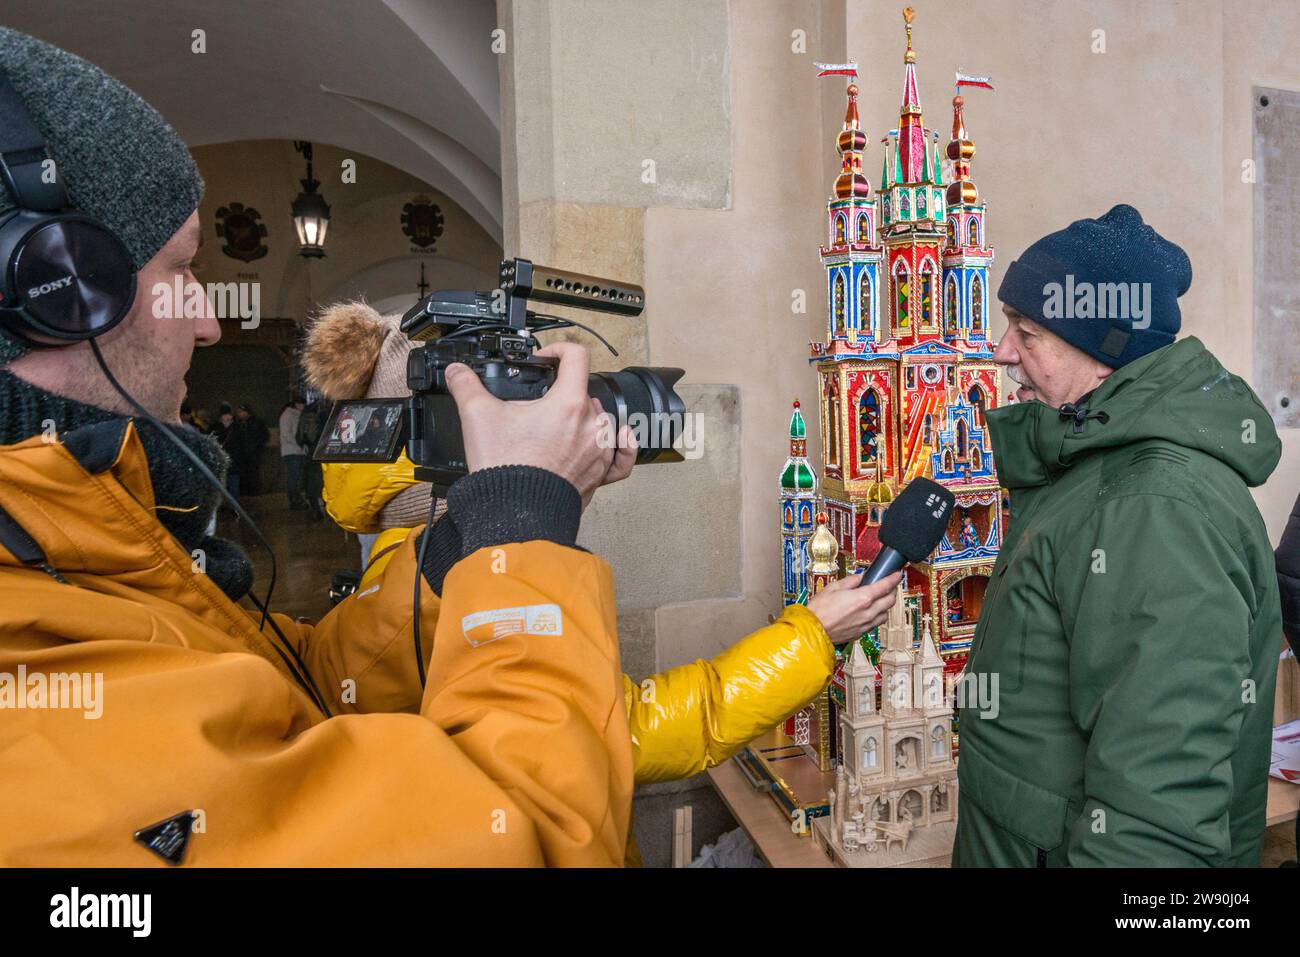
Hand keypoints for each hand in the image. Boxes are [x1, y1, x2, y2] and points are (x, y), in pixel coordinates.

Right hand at [443, 342, 635, 508]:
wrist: (515, 513)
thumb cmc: (505, 469)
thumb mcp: (477, 416)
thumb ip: (466, 386)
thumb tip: (456, 372)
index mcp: (567, 403)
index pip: (576, 357)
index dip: (559, 350)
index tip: (545, 359)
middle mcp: (590, 424)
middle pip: (584, 391)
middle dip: (561, 392)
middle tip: (537, 405)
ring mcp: (598, 451)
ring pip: (599, 420)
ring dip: (582, 417)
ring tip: (558, 425)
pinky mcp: (599, 475)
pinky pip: (621, 458)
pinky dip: (622, 446)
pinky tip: (621, 436)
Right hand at [805, 571, 902, 645]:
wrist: (813, 630)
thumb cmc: (819, 610)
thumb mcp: (833, 587)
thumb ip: (850, 581)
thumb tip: (860, 577)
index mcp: (863, 598)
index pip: (886, 586)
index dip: (894, 578)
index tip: (897, 574)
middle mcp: (868, 612)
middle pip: (890, 600)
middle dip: (893, 591)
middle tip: (889, 585)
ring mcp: (866, 624)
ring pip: (886, 613)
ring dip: (886, 605)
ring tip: (880, 599)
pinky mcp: (862, 633)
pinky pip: (877, 623)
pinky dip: (878, 615)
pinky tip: (871, 612)